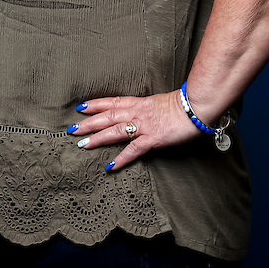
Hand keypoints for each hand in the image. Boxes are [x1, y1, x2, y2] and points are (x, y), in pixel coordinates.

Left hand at [66, 92, 197, 171]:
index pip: (112, 102)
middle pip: (107, 116)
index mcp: (139, 102)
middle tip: (72, 129)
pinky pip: (134, 149)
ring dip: (97, 138)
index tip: (81, 107)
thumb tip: (139, 114)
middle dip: (88, 123)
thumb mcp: (159, 102)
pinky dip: (121, 158)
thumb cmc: (182, 105)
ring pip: (115, 131)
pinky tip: (110, 165)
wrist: (196, 107)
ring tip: (83, 144)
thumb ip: (147, 108)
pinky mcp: (154, 139)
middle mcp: (137, 113)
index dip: (95, 105)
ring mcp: (144, 126)